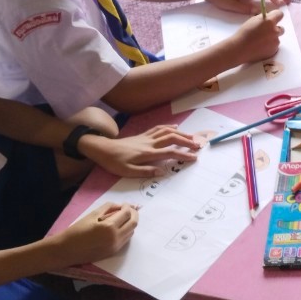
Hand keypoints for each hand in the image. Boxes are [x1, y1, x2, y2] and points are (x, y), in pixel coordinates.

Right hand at [54, 202, 138, 264]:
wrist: (67, 250)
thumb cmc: (77, 230)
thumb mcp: (93, 214)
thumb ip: (109, 208)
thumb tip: (121, 205)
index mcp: (109, 227)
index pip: (127, 214)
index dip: (128, 206)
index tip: (125, 204)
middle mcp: (115, 238)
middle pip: (133, 223)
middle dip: (134, 214)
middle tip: (129, 209)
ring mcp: (116, 246)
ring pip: (132, 232)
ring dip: (130, 223)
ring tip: (124, 217)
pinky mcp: (114, 252)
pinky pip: (126, 239)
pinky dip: (126, 231)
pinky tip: (120, 227)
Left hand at [82, 125, 201, 177]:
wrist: (102, 149)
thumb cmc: (114, 162)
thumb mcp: (127, 172)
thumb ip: (145, 172)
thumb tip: (162, 173)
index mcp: (147, 153)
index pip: (169, 153)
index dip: (183, 155)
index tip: (194, 158)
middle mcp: (149, 143)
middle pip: (172, 139)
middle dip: (187, 141)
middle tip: (198, 146)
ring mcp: (146, 137)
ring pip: (167, 132)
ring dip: (181, 133)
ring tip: (192, 137)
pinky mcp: (142, 135)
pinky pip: (158, 128)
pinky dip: (169, 127)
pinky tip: (175, 127)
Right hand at [231, 8, 284, 60]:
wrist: (240, 49)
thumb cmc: (244, 33)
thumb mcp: (252, 20)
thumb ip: (263, 18)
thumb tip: (268, 17)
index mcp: (269, 21)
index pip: (280, 14)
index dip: (276, 16)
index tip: (273, 18)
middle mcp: (275, 31)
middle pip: (281, 28)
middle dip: (275, 29)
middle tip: (265, 32)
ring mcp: (275, 42)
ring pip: (277, 38)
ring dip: (272, 38)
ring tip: (260, 41)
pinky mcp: (274, 50)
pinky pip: (274, 46)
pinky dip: (270, 46)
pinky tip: (260, 47)